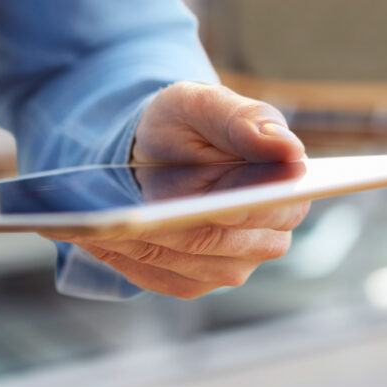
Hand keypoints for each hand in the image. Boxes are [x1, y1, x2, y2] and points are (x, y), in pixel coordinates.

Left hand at [42, 82, 309, 297]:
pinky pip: (157, 275)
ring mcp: (232, 265)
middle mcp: (268, 238)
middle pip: (215, 242)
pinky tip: (98, 236)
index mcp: (286, 191)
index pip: (261, 210)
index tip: (193, 207)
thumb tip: (288, 148)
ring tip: (97, 222)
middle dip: (169, 227)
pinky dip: (125, 257)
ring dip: (140, 243)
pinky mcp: (195, 280)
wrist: (157, 148)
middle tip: (124, 215)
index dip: (226, 208)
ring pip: (183, 262)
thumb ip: (248, 121)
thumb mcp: (209, 106)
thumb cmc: (188, 121)